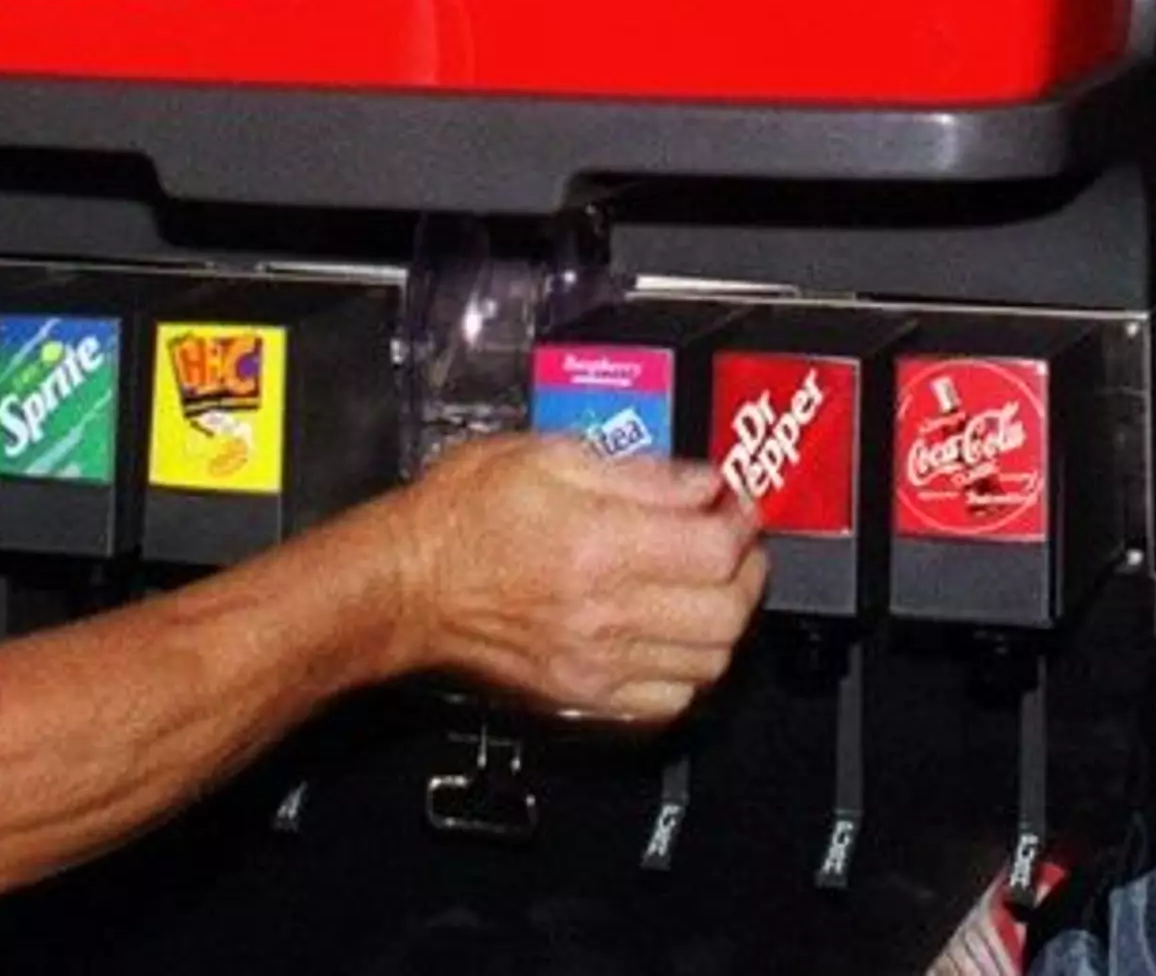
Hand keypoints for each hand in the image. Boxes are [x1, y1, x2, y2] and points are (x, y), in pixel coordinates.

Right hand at [390, 435, 765, 722]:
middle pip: (727, 610)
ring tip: (707, 584)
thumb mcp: (546, 453)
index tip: (734, 501)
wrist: (406, 582)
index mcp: (599, 543)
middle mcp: (605, 611)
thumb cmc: (461, 515)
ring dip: (723, 619)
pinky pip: (669, 701)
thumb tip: (700, 483)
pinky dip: (688, 669)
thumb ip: (636, 471)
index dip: (741, 518)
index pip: (716, 546)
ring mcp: (596, 662)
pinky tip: (672, 634)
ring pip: (709, 661)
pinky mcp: (583, 694)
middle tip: (734, 542)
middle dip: (748, 570)